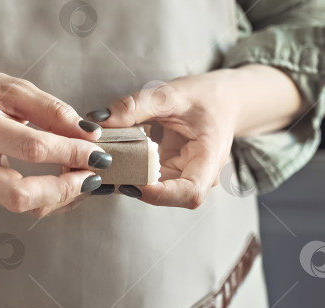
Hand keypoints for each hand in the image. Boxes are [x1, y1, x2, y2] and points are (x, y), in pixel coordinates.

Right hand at [0, 62, 110, 216]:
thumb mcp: (12, 88)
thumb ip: (52, 111)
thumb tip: (88, 135)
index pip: (31, 148)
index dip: (70, 153)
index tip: (98, 152)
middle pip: (19, 194)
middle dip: (62, 190)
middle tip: (90, 176)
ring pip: (19, 206)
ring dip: (58, 197)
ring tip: (81, 177)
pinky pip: (17, 204)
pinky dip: (46, 198)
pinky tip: (63, 181)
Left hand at [88, 65, 305, 208]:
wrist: (225, 100)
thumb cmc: (206, 96)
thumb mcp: (172, 94)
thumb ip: (137, 106)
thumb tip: (99, 119)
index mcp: (209, 160)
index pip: (189, 193)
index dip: (159, 194)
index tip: (131, 182)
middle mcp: (198, 177)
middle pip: (167, 196)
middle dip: (134, 186)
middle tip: (105, 168)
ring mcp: (184, 178)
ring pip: (153, 191)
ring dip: (127, 179)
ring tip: (103, 162)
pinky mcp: (171, 174)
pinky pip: (148, 179)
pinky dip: (129, 170)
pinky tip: (112, 158)